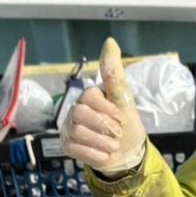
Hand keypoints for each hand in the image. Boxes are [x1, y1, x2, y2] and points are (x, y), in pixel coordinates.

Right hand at [60, 37, 147, 174]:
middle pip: (80, 114)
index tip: (120, 118)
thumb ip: (114, 73)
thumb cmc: (126, 125)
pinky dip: (95, 154)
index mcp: (89, 97)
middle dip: (105, 127)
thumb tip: (110, 41)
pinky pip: (76, 148)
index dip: (107, 110)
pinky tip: (103, 153)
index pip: (89, 97)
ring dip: (102, 142)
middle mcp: (76, 110)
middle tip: (117, 134)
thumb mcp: (124, 99)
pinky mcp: (68, 146)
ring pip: (78, 132)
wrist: (128, 154)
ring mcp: (69, 128)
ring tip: (112, 145)